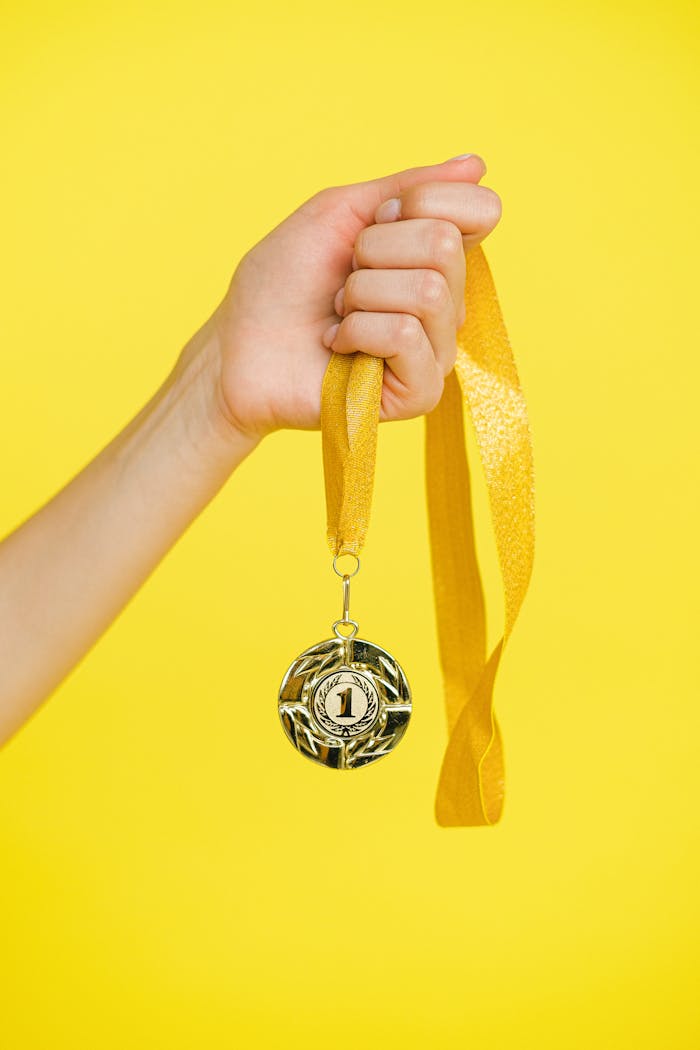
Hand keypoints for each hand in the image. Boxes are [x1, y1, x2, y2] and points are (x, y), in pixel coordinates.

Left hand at [190, 155, 501, 443]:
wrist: (237, 348)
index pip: (483, 211)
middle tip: (343, 279)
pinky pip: (406, 336)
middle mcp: (447, 304)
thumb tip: (477, 164)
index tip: (373, 223)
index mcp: (435, 259)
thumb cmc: (280, 284)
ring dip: (360, 294)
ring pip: (428, 293)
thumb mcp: (339, 213)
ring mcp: (436, 351)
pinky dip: (358, 332)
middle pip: (446, 246)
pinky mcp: (419, 393)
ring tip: (338, 315)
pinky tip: (339, 347)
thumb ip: (409, 187)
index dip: (421, 201)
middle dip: (374, 251)